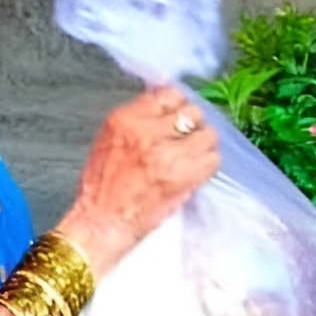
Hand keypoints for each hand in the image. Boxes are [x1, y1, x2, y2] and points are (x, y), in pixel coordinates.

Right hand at [56, 87, 218, 277]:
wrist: (101, 222)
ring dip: (204, 145)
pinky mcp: (184, 175)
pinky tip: (195, 173)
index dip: (177, 106)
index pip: (168, 94)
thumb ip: (137, 120)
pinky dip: (208, 166)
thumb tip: (166, 108)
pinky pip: (214, 159)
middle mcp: (147, 131)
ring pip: (208, 134)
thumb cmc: (102, 187)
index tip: (178, 116)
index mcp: (126, 118)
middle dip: (192, 125)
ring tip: (192, 158)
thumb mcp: (109, 139)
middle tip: (186, 140)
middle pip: (192, 111)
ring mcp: (168, 153)